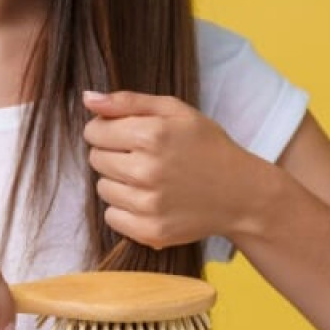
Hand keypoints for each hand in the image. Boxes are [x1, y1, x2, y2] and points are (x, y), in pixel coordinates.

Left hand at [81, 90, 263, 250]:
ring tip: (149, 179)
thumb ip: (128, 101)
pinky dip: (125, 210)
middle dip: (113, 154)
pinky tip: (149, 200)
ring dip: (119, 182)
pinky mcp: (151, 231)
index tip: (126, 134)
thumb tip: (87, 98)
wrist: (242, 193)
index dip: (107, 130)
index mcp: (152, 135)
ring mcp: (149, 204)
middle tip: (142, 157)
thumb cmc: (207, 146)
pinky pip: (112, 217)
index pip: (94, 131)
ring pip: (103, 188)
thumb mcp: (176, 111)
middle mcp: (147, 170)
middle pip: (96, 159)